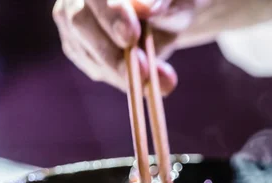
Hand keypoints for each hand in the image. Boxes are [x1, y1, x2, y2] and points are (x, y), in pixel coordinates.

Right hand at [52, 0, 271, 93]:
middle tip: (150, 81)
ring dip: (118, 73)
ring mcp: (86, 14)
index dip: (108, 12)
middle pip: (74, 17)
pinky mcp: (92, 41)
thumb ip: (178, 5)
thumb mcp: (196, 1)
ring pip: (81, 44)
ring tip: (160, 85)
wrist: (190, 6)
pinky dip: (119, 78)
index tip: (136, 38)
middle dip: (111, 53)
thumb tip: (154, 14)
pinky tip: (144, 84)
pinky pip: (93, 62)